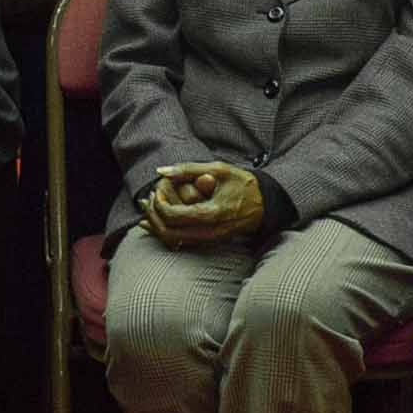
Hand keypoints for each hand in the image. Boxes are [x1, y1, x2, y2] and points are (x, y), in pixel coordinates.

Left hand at [143, 161, 265, 248]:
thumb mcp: (218, 169)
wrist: (265, 205)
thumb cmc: (243, 184)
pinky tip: (156, 220)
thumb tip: (160, 171)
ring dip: (156, 226)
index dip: (158, 203)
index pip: (173, 215)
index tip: (156, 190)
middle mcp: (209, 232)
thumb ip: (188, 169)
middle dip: (152, 217)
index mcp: (212, 214)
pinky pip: (181, 242)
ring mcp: (209, 240)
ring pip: (172, 241)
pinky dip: (165, 231)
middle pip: (168, 233)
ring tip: (147, 208)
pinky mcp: (208, 242)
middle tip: (147, 200)